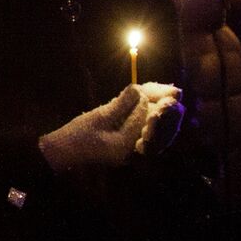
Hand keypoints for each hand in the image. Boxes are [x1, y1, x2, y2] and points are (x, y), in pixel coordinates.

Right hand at [39, 84, 179, 171]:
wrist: (65, 152)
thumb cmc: (77, 135)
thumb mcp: (98, 117)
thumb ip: (120, 104)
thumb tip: (138, 89)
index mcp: (126, 146)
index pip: (146, 120)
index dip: (152, 102)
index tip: (159, 88)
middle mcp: (135, 152)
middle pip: (163, 130)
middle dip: (168, 109)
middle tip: (175, 91)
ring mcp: (136, 152)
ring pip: (162, 133)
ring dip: (167, 115)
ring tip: (171, 95)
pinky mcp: (134, 148)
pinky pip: (154, 135)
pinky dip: (159, 121)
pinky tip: (161, 107)